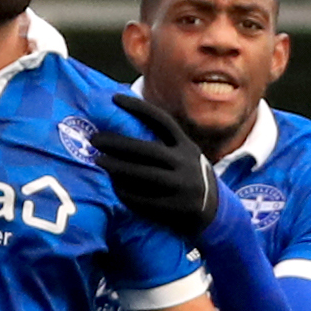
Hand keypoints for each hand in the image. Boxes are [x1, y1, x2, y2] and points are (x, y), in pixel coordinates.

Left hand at [95, 92, 219, 240]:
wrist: (215, 212)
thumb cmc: (188, 178)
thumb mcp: (184, 156)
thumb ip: (163, 145)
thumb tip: (123, 127)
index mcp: (186, 145)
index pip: (162, 121)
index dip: (139, 108)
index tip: (115, 99)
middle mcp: (186, 163)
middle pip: (147, 150)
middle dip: (118, 143)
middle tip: (95, 139)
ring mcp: (182, 186)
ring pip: (144, 175)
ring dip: (117, 167)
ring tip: (98, 161)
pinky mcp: (175, 208)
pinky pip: (144, 199)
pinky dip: (125, 192)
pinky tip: (112, 186)